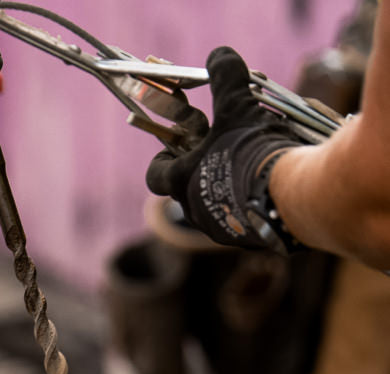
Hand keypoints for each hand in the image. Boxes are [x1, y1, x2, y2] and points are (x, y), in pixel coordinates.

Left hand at [146, 47, 303, 252]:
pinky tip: (274, 190)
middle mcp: (195, 213)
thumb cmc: (256, 151)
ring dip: (227, 190)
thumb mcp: (240, 108)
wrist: (298, 196)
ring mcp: (222, 230)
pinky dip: (252, 206)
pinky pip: (243, 221)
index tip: (175, 148)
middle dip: (201, 171)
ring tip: (252, 170)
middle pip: (186, 191)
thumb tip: (219, 53)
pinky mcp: (250, 240)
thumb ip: (226, 80)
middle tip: (222, 153)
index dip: (162, 160)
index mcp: (182, 183)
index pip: (155, 175)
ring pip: (215, 208)